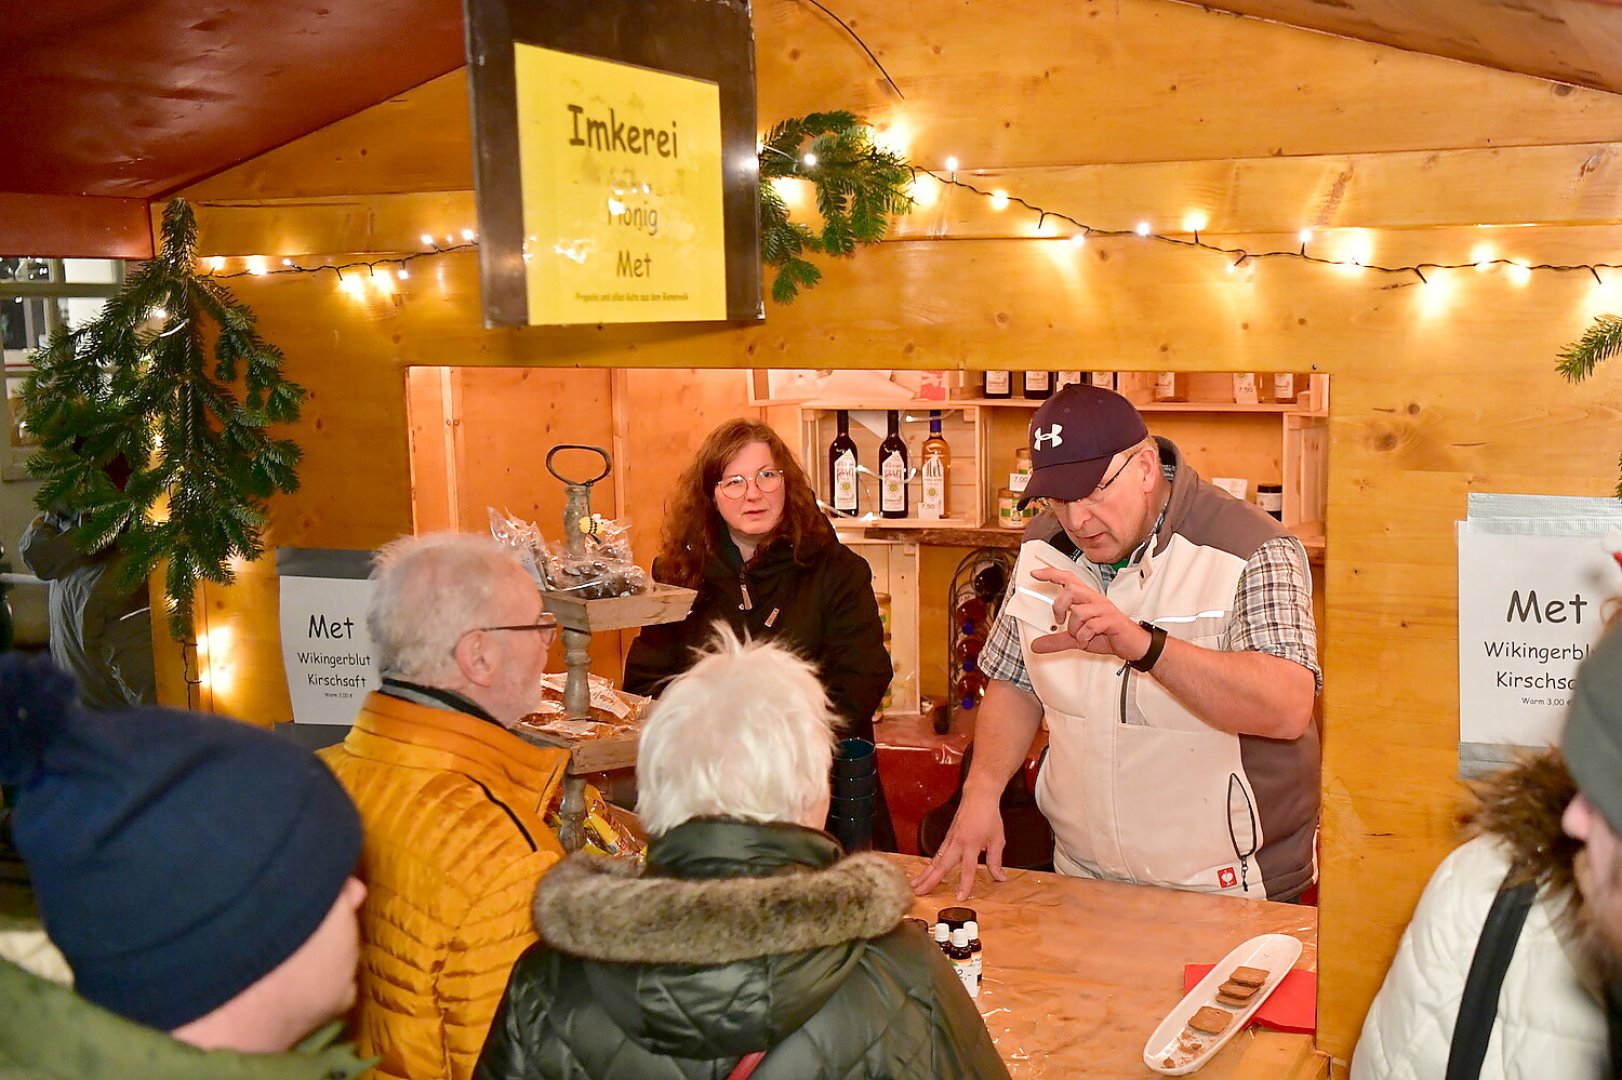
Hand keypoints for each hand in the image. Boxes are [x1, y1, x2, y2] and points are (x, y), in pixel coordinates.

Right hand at [910, 791, 1006, 900]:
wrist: (978, 796)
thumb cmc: (989, 817)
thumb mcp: (997, 840)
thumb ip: (995, 861)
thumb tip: (1000, 878)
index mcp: (971, 844)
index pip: (967, 868)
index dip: (964, 884)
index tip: (960, 897)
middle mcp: (957, 843)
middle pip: (941, 865)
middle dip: (929, 880)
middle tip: (919, 893)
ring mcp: (949, 840)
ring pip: (935, 860)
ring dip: (924, 874)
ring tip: (915, 886)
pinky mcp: (947, 838)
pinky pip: (936, 854)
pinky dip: (929, 865)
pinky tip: (924, 873)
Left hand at [1027, 567, 1149, 659]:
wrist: (1133, 645)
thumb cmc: (1108, 635)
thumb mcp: (1077, 638)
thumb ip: (1056, 640)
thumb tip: (1036, 645)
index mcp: (1087, 599)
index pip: (1068, 579)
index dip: (1051, 574)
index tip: (1035, 573)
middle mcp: (1095, 600)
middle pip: (1071, 589)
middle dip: (1059, 605)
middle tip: (1060, 619)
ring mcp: (1104, 609)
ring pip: (1079, 611)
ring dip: (1074, 629)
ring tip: (1079, 637)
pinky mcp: (1111, 620)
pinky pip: (1091, 625)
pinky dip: (1084, 637)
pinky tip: (1086, 641)